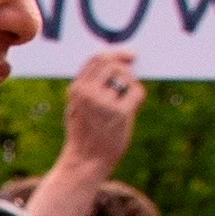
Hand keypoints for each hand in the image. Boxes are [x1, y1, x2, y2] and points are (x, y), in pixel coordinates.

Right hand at [59, 49, 143, 167]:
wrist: (85, 162)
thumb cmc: (84, 135)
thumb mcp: (77, 107)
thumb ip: (90, 87)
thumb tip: (117, 65)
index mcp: (77, 90)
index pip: (96, 59)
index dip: (115, 53)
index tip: (128, 56)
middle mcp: (88, 93)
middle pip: (112, 63)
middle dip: (126, 65)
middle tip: (135, 67)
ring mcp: (104, 103)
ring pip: (126, 77)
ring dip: (130, 86)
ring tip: (125, 103)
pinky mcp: (120, 113)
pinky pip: (137, 92)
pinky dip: (137, 98)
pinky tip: (130, 110)